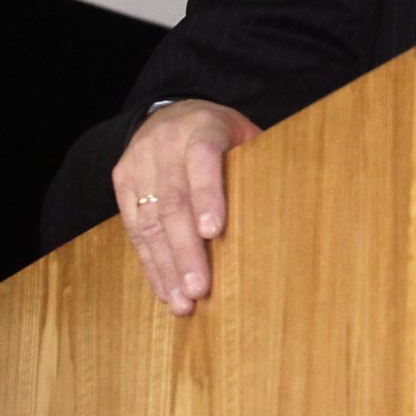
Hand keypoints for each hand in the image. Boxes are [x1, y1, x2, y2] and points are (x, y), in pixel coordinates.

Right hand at [111, 99, 261, 314]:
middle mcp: (165, 146)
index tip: (214, 232)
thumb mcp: (243, 133)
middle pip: (173, 202)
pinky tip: (165, 289)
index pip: (203, 160)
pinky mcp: (122, 184)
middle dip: (186, 250)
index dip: (208, 195)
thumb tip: (293, 202)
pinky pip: (135, 231)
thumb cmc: (220, 132)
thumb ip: (259, 161)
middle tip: (200, 288)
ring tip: (183, 301)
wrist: (168, 113)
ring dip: (167, 267)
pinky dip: (151, 263)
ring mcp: (138, 165)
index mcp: (201, 128)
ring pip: (149, 223)